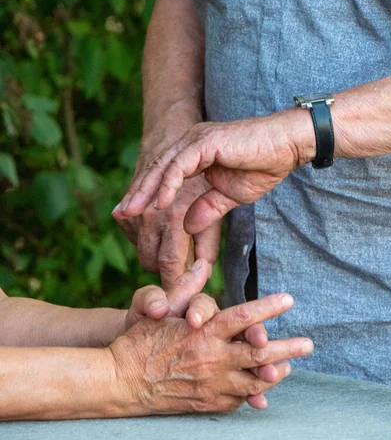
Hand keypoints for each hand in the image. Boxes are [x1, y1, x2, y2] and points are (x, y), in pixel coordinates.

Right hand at [113, 152, 220, 289]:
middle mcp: (148, 216)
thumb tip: (204, 271)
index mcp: (172, 217)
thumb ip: (208, 240)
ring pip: (141, 252)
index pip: (170, 265)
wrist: (173, 141)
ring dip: (155, 254)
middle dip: (166, 271)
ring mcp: (133, 213)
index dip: (177, 285)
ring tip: (175, 246)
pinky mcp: (125, 210)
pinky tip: (161, 229)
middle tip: (183, 270)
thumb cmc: (204, 174)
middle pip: (150, 262)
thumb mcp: (215, 203)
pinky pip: (133, 236)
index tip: (183, 298)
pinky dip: (145, 239)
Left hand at [115, 109, 314, 234]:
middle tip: (119, 214)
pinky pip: (180, 165)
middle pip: (157, 169)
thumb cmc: (262, 167)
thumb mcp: (229, 196)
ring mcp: (196, 140)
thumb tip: (186, 226)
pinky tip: (160, 203)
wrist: (286, 147)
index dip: (147, 194)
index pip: (164, 174)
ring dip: (146, 191)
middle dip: (138, 193)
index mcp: (195, 154)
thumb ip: (207, 208)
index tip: (131, 215)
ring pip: (163, 166)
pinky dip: (168, 184)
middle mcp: (191, 143)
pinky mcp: (206, 142)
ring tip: (131, 211)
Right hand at [125, 258, 278, 407]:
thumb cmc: (140, 342)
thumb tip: (203, 264)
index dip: (268, 307)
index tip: (288, 300)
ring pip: (255, 381)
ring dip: (275, 373)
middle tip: (308, 344)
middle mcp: (213, 359)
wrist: (122, 382)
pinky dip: (254, 393)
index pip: (243, 317)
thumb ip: (186, 288)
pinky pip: (239, 399)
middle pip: (260, 355)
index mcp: (204, 333)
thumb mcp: (160, 309)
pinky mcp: (208, 402)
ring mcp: (213, 385)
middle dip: (288, 348)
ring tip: (288, 367)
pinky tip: (261, 387)